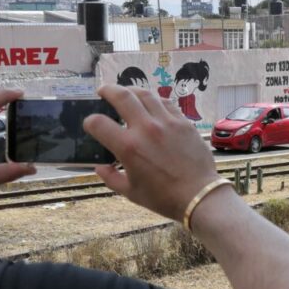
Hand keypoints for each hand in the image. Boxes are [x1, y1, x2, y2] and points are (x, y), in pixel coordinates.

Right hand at [84, 84, 220, 221]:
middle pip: (122, 96)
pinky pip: (166, 102)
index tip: (91, 124)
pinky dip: (154, 99)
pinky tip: (151, 103)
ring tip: (126, 92)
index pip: (99, 124)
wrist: (199, 195)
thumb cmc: (163, 198)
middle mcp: (145, 129)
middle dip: (107, 90)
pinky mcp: (183, 122)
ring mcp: (166, 122)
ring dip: (131, 90)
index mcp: (128, 148)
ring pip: (145, 94)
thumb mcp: (131, 193)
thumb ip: (111, 178)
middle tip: (102, 91)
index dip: (90, 122)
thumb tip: (99, 168)